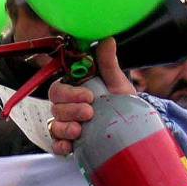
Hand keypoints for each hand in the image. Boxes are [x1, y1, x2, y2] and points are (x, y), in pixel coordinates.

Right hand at [47, 38, 136, 155]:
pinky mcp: (69, 141)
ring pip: (54, 124)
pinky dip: (60, 145)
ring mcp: (67, 124)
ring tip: (80, 130)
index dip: (70, 92)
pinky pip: (55, 144)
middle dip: (71, 109)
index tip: (89, 95)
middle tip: (89, 112)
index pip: (60, 87)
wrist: (132, 129)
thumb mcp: (117, 84)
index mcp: (75, 89)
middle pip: (55, 105)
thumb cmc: (121, 103)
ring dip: (65, 127)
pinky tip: (70, 146)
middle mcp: (68, 106)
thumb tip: (107, 39)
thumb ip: (108, 63)